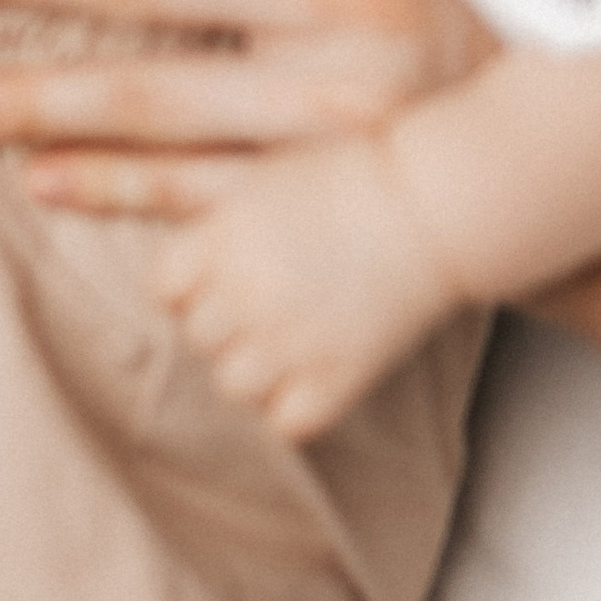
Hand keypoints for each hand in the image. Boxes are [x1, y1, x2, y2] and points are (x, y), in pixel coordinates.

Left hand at [152, 135, 459, 443]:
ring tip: (293, 344)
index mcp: (223, 238)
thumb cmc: (356, 177)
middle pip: (199, 338)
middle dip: (228, 324)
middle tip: (273, 305)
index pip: (164, 289)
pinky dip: (298, 407)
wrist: (436, 204)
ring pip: (233, 387)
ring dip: (257, 370)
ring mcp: (291, 340)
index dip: (190, 286)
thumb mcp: (266, 181)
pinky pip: (286, 423)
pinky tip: (320, 375)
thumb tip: (184, 271)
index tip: (222, 277)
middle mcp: (247, 293)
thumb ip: (218, 226)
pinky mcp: (339, 376)